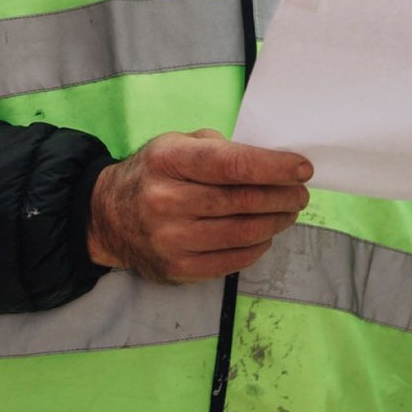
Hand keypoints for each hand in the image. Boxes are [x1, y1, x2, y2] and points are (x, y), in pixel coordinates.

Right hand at [87, 129, 312, 282]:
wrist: (107, 217)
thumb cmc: (155, 174)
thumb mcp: (177, 144)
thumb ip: (221, 148)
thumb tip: (273, 161)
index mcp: (169, 160)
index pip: (233, 164)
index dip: (275, 167)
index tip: (303, 169)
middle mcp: (166, 200)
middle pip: (244, 200)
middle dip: (284, 196)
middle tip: (300, 193)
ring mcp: (170, 239)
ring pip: (244, 232)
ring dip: (277, 222)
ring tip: (288, 211)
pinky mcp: (177, 268)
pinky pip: (234, 259)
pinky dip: (258, 246)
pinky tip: (265, 233)